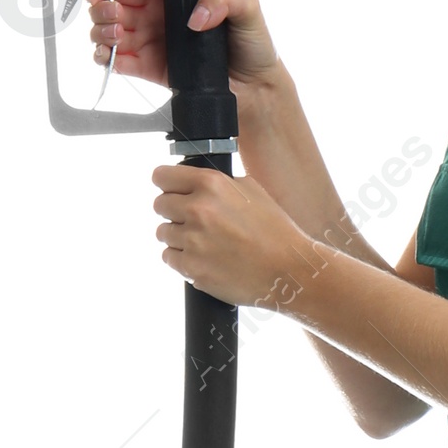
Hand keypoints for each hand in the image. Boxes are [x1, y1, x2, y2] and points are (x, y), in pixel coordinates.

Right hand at [86, 0, 282, 94]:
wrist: (256, 87)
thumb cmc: (253, 44)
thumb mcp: (247, 8)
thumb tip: (196, 15)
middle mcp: (158, 18)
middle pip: (114, 9)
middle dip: (103, 10)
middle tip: (113, 16)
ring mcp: (152, 44)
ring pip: (112, 35)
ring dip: (102, 34)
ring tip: (115, 36)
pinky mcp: (152, 70)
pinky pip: (121, 63)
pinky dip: (108, 59)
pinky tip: (109, 56)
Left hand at [151, 164, 321, 311]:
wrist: (287, 271)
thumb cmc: (275, 232)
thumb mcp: (252, 191)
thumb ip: (219, 184)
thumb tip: (193, 183)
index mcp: (212, 185)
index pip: (161, 176)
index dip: (165, 183)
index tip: (169, 190)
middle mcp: (198, 210)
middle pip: (159, 205)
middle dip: (173, 212)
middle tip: (191, 220)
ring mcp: (193, 241)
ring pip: (163, 233)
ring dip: (177, 236)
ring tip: (203, 242)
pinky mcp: (192, 268)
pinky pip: (169, 257)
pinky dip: (181, 258)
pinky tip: (202, 257)